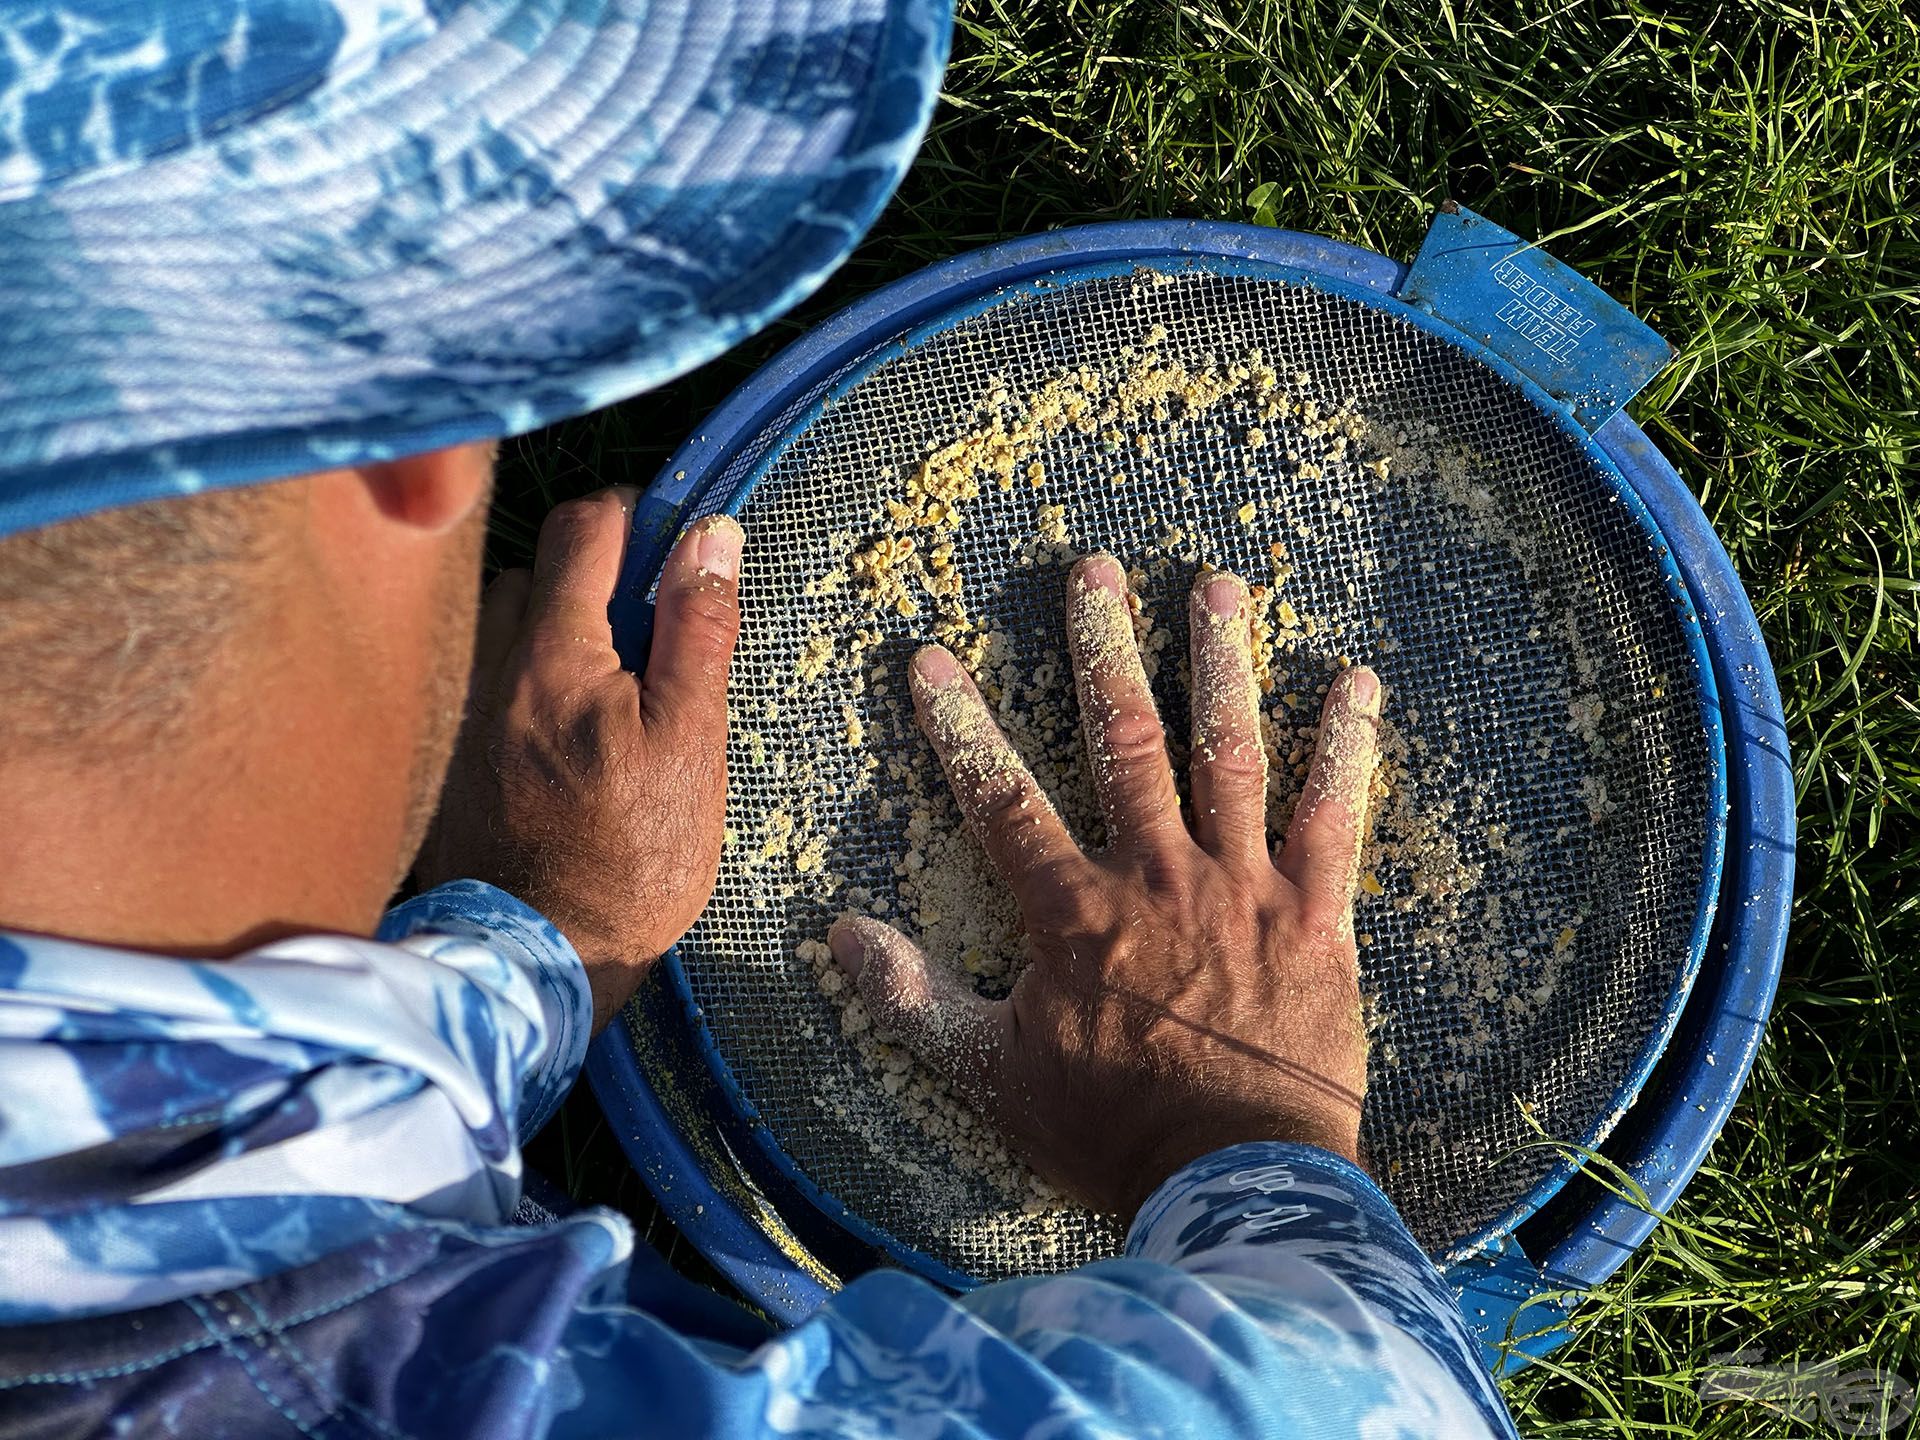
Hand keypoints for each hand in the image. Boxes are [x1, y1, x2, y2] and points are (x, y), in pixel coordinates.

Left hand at [415, 489, 743, 1030]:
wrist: (535, 966)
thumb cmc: (631, 861)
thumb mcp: (691, 743)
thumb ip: (696, 632)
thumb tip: (710, 536)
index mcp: (553, 653)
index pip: (585, 526)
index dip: (638, 522)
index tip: (675, 561)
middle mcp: (487, 665)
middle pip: (537, 571)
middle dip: (594, 586)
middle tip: (646, 650)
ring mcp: (456, 711)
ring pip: (503, 627)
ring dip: (553, 637)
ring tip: (602, 700)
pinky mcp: (443, 757)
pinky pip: (482, 684)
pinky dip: (523, 689)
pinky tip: (560, 748)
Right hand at [829, 554, 1380, 1218]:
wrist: (1234, 1180)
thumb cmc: (1108, 1133)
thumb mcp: (988, 1074)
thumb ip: (912, 1000)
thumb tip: (837, 935)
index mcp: (1075, 912)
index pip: (1002, 799)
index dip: (961, 726)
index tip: (933, 658)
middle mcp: (1156, 874)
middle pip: (1124, 740)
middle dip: (1103, 647)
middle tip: (1094, 568)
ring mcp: (1242, 886)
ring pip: (1228, 752)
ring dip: (1220, 662)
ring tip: (1218, 582)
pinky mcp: (1316, 914)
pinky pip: (1334, 816)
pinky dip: (1346, 747)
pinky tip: (1355, 680)